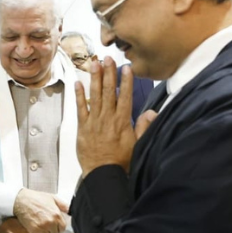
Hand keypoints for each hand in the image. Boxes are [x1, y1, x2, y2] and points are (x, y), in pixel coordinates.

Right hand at [12, 189, 67, 232]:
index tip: (54, 226)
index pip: (62, 229)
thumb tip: (70, 211)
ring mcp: (42, 227)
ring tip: (40, 229)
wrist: (22, 200)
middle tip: (45, 227)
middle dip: (51, 232)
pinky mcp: (33, 230)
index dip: (58, 228)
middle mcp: (50, 222)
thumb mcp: (52, 198)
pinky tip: (35, 232)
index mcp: (56, 215)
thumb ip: (63, 205)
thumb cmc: (36, 198)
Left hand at [75, 59, 153, 174]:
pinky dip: (79, 96)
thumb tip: (152, 112)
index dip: (126, 81)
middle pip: (109, 91)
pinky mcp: (82, 128)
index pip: (126, 96)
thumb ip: (144, 127)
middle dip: (109, 73)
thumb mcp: (138, 144)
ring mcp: (94, 122)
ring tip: (94, 64)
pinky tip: (78, 83)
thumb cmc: (122, 161)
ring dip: (95, 79)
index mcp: (123, 121)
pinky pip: (80, 108)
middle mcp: (108, 118)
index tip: (126, 67)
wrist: (103, 174)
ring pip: (95, 96)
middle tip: (107, 58)